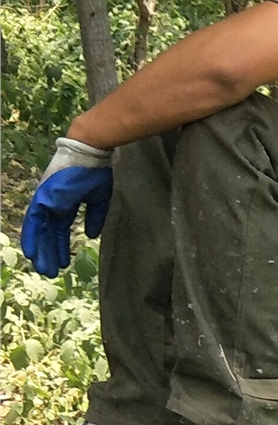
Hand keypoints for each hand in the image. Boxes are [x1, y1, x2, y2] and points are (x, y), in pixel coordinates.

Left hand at [20, 138, 113, 277]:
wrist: (91, 152)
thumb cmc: (97, 172)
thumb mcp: (99, 199)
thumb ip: (95, 217)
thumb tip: (91, 235)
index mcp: (66, 204)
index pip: (60, 229)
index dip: (60, 245)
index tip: (61, 262)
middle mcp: (53, 204)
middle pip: (49, 233)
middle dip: (49, 252)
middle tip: (49, 271)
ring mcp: (46, 200)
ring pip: (40, 230)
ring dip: (40, 249)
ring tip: (41, 268)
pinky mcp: (43, 197)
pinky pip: (33, 220)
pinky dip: (31, 236)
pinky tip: (31, 251)